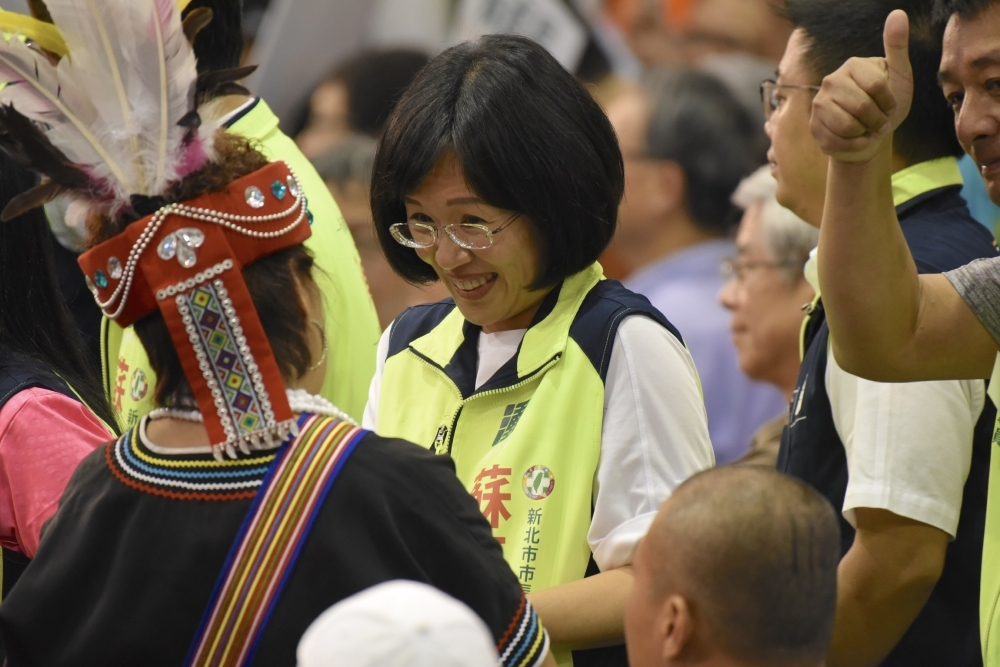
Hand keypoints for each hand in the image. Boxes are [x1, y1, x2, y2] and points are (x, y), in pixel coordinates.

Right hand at [810, 10, 913, 162]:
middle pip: (862, 107)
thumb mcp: (898, 75)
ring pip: (849, 126)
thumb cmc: (885, 104)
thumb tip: (898, 13)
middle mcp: (830, 81)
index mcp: (851, 65)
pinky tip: (857, 140)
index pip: (877, 86)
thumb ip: (897, 47)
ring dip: (866, 133)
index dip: (889, 102)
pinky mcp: (814, 126)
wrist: (869, 135)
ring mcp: (819, 104)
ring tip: (868, 129)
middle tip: (880, 122)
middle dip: (878, 121)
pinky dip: (855, 145)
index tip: (890, 105)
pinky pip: (839, 141)